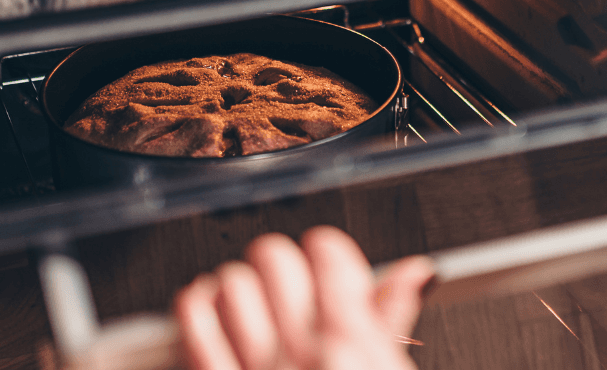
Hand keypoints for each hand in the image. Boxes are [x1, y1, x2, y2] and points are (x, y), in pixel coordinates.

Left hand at [174, 226, 434, 369]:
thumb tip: (411, 275)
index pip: (328, 254)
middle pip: (276, 260)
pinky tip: (205, 306)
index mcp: (355, 346)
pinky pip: (195, 324)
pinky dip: (197, 305)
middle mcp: (304, 354)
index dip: (326, 252)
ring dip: (236, 284)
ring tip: (247, 297)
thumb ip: (390, 324)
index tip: (325, 261)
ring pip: (231, 285)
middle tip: (287, 281)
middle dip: (280, 263)